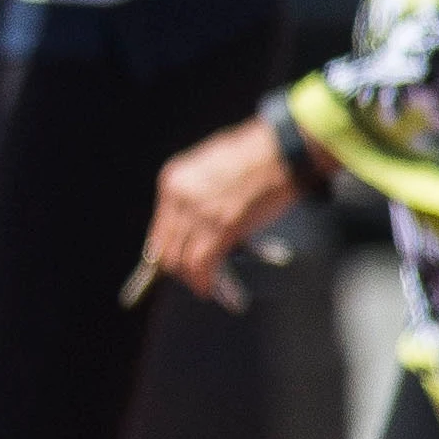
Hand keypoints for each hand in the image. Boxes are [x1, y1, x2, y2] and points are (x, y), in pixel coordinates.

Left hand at [143, 118, 304, 306]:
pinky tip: (209, 288)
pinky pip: (203, 263)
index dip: (166, 252)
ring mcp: (200, 213)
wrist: (280, 150)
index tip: (175, 262)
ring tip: (202, 285)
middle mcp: (180, 197)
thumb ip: (193, 193)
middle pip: (166, 248)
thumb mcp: (207, 167)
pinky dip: (204, 280)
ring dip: (192, 278)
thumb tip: (191, 223)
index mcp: (173, 180)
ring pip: (182, 260)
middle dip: (178, 268)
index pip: (158, 229)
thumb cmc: (252, 155)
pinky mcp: (223, 227)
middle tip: (191, 276)